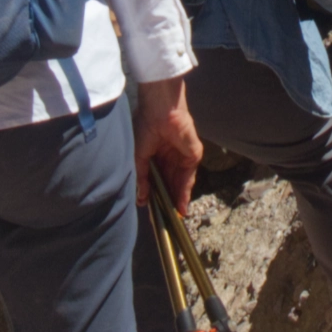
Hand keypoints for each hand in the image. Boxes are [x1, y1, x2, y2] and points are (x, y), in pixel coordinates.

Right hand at [134, 75, 203, 212]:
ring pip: (179, 183)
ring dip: (176, 200)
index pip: (156, 178)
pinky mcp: (192, 156)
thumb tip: (142, 199)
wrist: (160, 112)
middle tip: (164, 219)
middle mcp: (169, 156)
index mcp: (156, 154)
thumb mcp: (139, 157)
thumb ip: (142, 179)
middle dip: (167, 200)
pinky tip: (180, 207)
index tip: (151, 209)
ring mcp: (182, 157)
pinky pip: (188, 179)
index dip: (154, 193)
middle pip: (169, 183)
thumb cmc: (145, 128)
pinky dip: (184, 193)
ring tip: (172, 217)